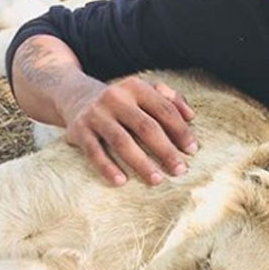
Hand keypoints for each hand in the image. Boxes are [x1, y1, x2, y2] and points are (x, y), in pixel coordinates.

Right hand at [60, 76, 197, 185]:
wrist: (76, 97)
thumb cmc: (123, 101)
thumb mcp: (144, 92)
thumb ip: (170, 99)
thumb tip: (191, 116)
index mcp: (136, 87)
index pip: (164, 109)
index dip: (180, 130)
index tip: (192, 150)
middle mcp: (115, 97)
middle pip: (145, 127)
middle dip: (165, 150)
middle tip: (180, 170)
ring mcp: (96, 114)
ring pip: (122, 141)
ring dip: (141, 163)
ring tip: (157, 180)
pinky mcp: (79, 130)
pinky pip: (94, 152)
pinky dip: (107, 167)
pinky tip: (121, 181)